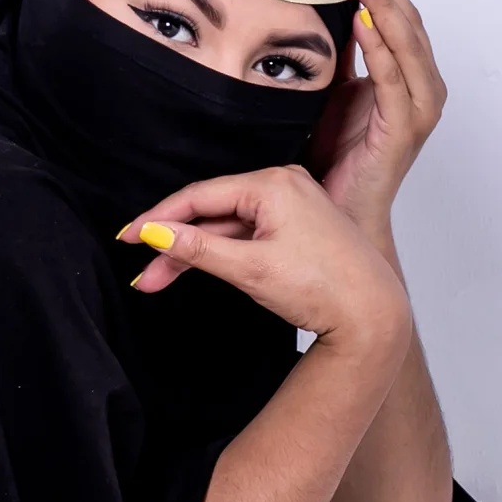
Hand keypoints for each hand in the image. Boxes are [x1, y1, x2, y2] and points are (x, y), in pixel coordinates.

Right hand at [119, 165, 410, 349]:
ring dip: (195, 252)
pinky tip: (199, 267)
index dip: (158, 218)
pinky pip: (248, 233)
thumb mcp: (250, 269)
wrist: (375, 318)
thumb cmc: (324, 289)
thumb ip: (197, 247)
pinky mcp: (299, 227)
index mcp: (274, 183)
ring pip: (228, 226)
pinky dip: (222, 252)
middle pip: (211, 212)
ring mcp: (294, 205)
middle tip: (143, 273)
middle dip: (174, 244)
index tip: (127, 237)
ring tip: (160, 280)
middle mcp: (285, 184)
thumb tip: (152, 232)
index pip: (199, 196)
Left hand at [307, 0, 446, 234]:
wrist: (337, 211)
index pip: (400, 20)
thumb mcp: (331, 91)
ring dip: (388, 9)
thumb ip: (340, 56)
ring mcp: (416, 110)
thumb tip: (325, 14)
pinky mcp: (402, 131)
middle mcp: (420, 90)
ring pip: (409, 47)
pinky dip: (381, 50)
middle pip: (410, 25)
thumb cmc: (334, 156)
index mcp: (406, 79)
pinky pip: (394, 81)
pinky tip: (365, 23)